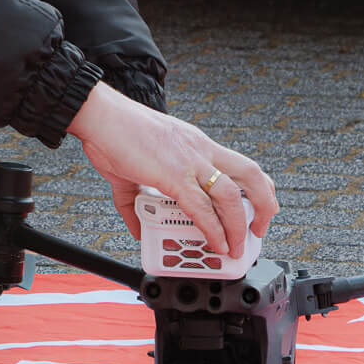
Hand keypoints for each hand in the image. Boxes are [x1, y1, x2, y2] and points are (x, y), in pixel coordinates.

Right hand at [68, 82, 277, 255]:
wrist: (99, 116)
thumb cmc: (114, 132)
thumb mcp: (131, 170)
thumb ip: (135, 204)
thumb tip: (139, 230)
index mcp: (196, 145)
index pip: (239, 166)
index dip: (255, 190)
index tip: (255, 209)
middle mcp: (200, 150)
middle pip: (251, 175)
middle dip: (264, 205)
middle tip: (259, 229)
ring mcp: (190, 162)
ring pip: (232, 195)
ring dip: (239, 226)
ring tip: (236, 247)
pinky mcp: (173, 175)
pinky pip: (202, 208)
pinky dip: (213, 230)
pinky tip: (217, 244)